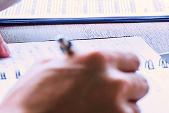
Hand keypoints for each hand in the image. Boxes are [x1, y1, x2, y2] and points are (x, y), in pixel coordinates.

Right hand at [0, 50, 147, 112]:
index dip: (124, 70)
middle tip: (111, 98)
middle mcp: (112, 81)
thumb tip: (83, 60)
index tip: (121, 76)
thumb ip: (76, 61)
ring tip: (98, 111)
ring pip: (135, 108)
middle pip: (140, 84)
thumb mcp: (49, 66)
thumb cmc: (28, 101)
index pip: (132, 60)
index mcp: (98, 60)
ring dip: (121, 110)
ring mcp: (116, 107)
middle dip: (127, 91)